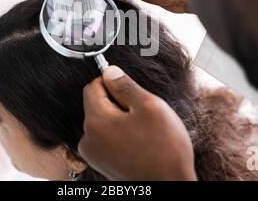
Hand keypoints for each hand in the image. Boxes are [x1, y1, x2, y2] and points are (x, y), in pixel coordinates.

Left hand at [79, 66, 196, 180]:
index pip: (92, 87)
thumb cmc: (164, 150)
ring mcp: (94, 154)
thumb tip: (109, 71)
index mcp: (95, 122)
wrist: (169, 186)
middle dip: (119, 103)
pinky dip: (121, 134)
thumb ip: (125, 86)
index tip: (130, 91)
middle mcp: (88, 139)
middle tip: (142, 115)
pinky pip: (108, 138)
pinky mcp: (103, 164)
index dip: (112, 83)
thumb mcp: (149, 106)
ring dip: (121, 119)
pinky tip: (140, 142)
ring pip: (105, 121)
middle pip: (98, 105)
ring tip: (143, 132)